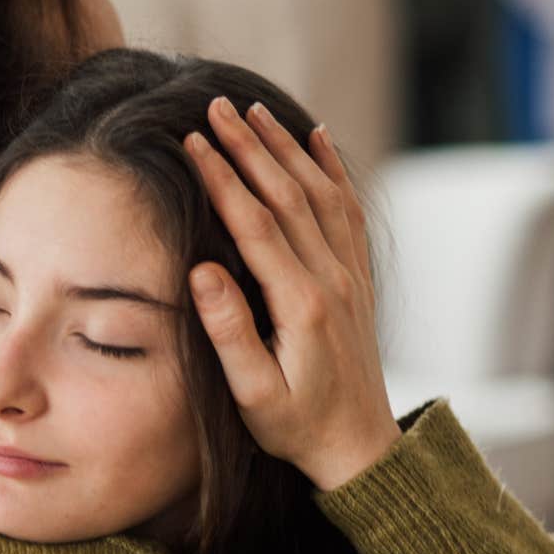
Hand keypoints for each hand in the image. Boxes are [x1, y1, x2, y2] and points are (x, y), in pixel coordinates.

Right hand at [184, 97, 400, 489]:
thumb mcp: (254, 395)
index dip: (223, 179)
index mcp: (302, 305)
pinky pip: (348, 209)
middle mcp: (332, 280)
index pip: (257, 224)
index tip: (194, 142)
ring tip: (254, 109)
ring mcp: (350, 275)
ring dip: (286, 147)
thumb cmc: (297, 426)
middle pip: (288, 195)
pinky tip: (316, 137)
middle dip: (250, 146)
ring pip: (320, 193)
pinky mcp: (357, 277)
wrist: (360, 447)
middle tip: (215, 106)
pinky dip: (332, 168)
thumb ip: (229, 332)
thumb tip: (202, 271)